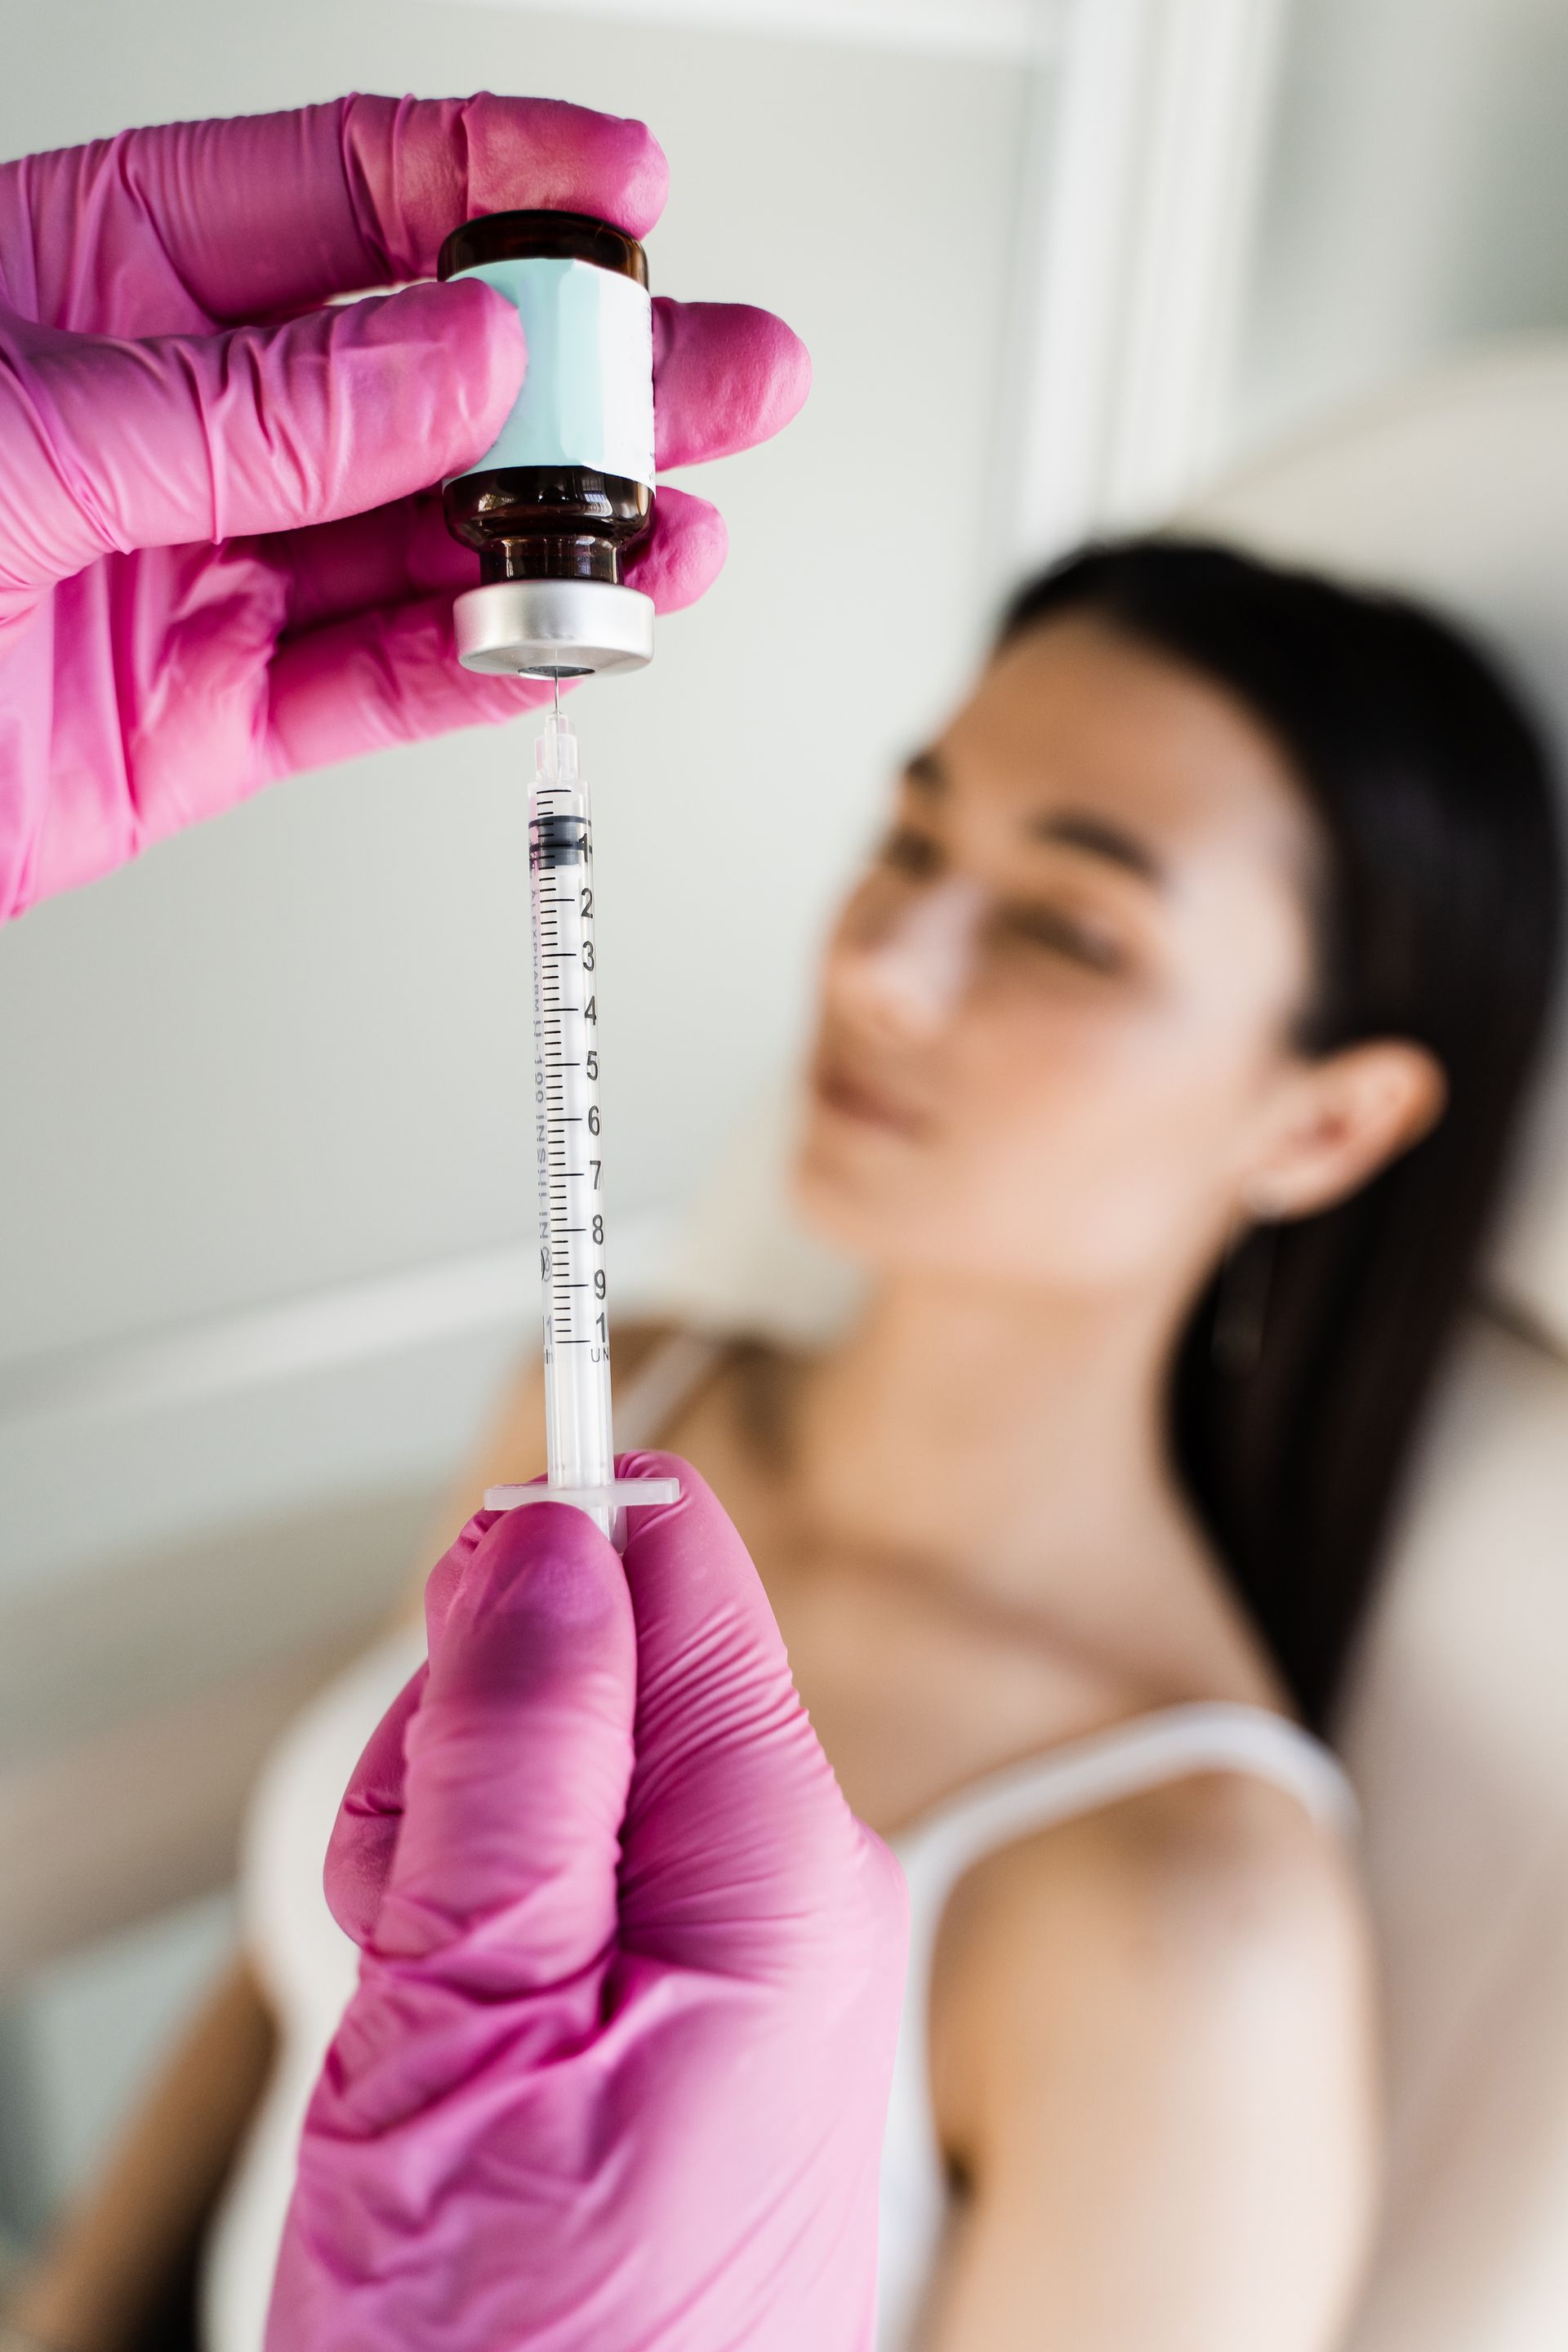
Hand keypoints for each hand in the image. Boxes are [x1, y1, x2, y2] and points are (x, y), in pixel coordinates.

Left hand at [0, 96, 807, 917]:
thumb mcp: (21, 434)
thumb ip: (253, 409)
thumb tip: (456, 361)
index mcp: (89, 271)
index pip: (332, 191)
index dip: (491, 180)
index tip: (619, 185)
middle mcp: (164, 416)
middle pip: (417, 370)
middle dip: (584, 372)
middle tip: (717, 369)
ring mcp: (195, 571)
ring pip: (425, 538)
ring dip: (568, 532)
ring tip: (688, 518)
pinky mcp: (205, 720)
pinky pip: (379, 682)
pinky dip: (490, 664)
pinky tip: (587, 627)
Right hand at [267, 1455, 906, 2351]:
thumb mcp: (476, 2032)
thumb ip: (519, 1761)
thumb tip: (552, 1531)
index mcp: (770, 1857)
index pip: (674, 1557)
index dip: (539, 1556)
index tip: (447, 1634)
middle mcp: (789, 1888)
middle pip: (605, 1654)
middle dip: (467, 1740)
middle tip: (421, 1913)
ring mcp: (747, 1961)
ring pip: (563, 1766)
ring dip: (453, 1851)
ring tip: (433, 2023)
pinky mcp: (694, 2021)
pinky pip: (570, 1883)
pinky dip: (476, 1935)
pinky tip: (456, 2055)